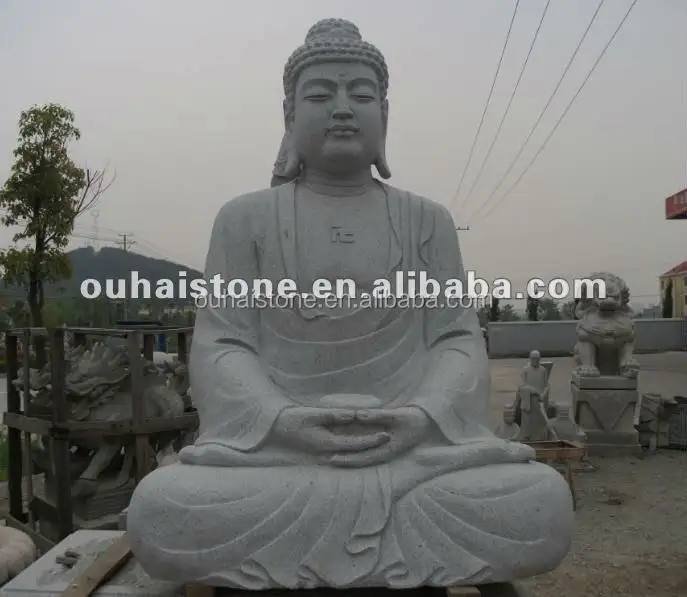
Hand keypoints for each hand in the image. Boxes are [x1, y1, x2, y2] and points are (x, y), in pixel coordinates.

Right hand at [273, 406, 389, 454]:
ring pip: (349, 452)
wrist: (272, 432)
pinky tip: (360, 441)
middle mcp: (327, 452)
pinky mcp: (320, 450)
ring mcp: (323, 453)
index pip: (356, 444)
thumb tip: (354, 414)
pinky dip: (353, 447)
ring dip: (364, 447)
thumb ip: (333, 415)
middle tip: (390, 438)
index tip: (387, 435)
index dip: (372, 440)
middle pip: (356, 451)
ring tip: (380, 440)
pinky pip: (341, 450)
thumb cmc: (290, 420)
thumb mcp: (312, 414)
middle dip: (373, 445)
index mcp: (327, 444)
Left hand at [329, 406, 430, 467]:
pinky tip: (344, 445)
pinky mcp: (383, 443)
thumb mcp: (397, 415)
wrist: (427, 421)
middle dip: (344, 460)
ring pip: (363, 455)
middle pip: (360, 459)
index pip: (363, 457)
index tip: (333, 458)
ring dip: (348, 455)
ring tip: (330, 454)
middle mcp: (383, 452)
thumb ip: (377, 416)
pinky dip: (355, 448)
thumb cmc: (413, 418)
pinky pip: (366, 448)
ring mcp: (383, 448)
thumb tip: (358, 415)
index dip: (347, 459)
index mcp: (387, 449)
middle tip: (326, 459)